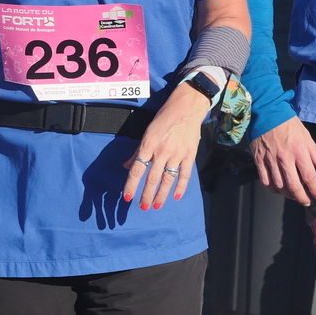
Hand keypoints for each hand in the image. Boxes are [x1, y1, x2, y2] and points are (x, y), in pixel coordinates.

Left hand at [121, 83, 211, 209]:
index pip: (136, 169)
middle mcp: (162, 151)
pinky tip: (176, 197)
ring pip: (167, 179)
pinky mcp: (189, 155)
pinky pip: (185, 175)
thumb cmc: (164, 118)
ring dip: (161, 195)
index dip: (131, 185)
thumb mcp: (147, 132)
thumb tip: (126, 166)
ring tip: (157, 206)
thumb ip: (138, 151)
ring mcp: (177, 154)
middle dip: (146, 195)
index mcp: (148, 145)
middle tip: (142, 207)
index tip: (127, 198)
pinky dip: (181, 187)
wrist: (187, 107)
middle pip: (151, 178)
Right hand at [251, 116, 315, 204]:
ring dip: (288, 195)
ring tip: (294, 196)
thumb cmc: (288, 124)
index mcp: (299, 151)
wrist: (266, 114)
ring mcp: (270, 161)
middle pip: (294, 186)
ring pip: (279, 186)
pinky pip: (265, 181)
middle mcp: (284, 159)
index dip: (315, 190)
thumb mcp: (306, 135)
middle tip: (306, 202)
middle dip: (302, 198)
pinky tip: (278, 190)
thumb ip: (314, 153)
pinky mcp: (259, 161)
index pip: (309, 177)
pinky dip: (273, 189)